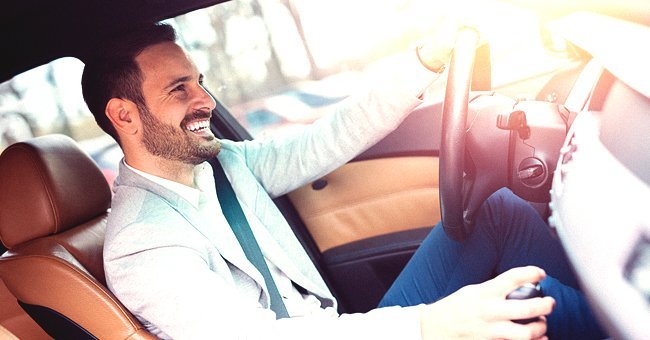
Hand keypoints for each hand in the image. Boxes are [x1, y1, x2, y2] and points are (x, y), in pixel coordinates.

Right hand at [420, 266, 554, 339]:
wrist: (434, 328)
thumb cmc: (454, 308)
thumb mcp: (472, 291)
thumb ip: (493, 290)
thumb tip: (517, 286)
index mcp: (485, 293)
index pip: (513, 278)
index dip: (531, 272)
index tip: (541, 273)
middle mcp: (489, 311)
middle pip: (527, 308)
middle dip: (545, 305)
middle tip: (550, 303)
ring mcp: (490, 331)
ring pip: (526, 333)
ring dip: (540, 328)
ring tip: (542, 325)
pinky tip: (537, 339)